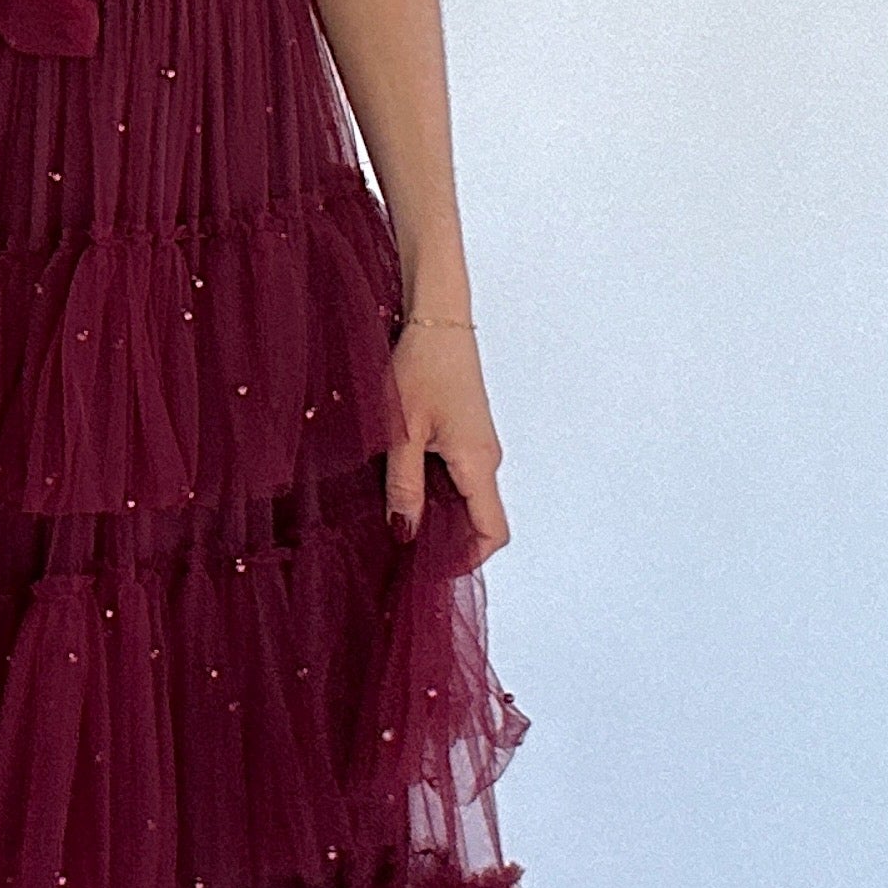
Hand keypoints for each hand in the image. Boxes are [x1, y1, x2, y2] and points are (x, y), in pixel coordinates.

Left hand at [384, 323, 509, 565]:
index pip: (493, 532)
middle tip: (401, 552)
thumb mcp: (401, 431)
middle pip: (478, 521)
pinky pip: (457, 477)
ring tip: (394, 521)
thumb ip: (403, 485)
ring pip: (465, 499)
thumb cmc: (420, 366)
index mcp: (478, 463)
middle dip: (444, 542)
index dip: (466, 559)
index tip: (428, 570)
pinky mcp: (465, 432)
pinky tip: (399, 487)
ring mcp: (478, 445)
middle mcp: (486, 459)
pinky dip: (433, 492)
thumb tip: (405, 534)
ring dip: (436, 516)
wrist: (436, 317)